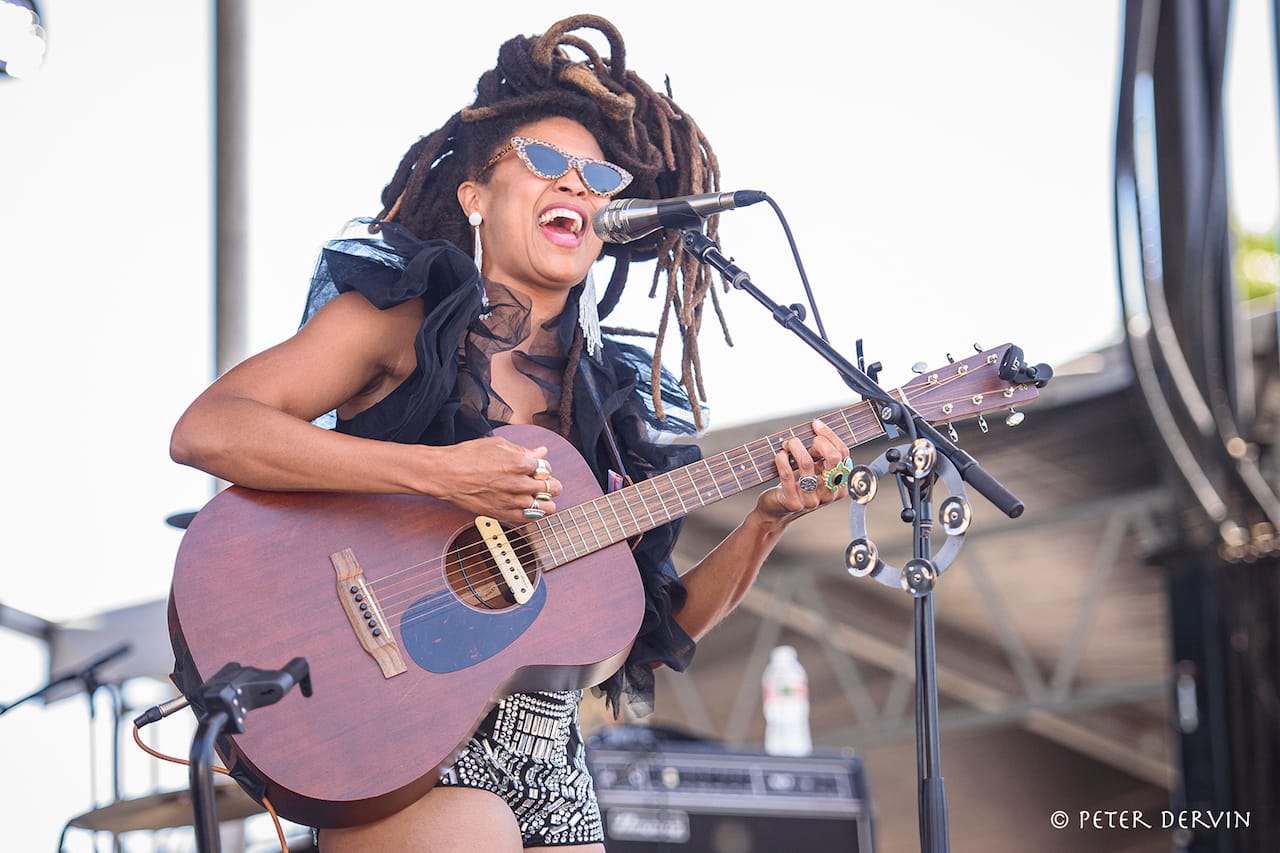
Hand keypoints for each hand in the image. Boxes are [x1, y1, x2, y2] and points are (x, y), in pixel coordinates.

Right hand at [428, 436, 561, 523]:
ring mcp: (513, 501)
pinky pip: (530, 519)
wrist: (446, 474)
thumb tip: (541, 451)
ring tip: (540, 498)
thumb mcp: (498, 444)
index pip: (547, 467)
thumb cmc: (467, 456)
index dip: (544, 467)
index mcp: (520, 462)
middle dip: (551, 484)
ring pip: (546, 507)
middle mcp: (520, 483)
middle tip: (546, 483)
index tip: (538, 468)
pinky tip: (529, 508)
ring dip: (546, 502)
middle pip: (552, 487)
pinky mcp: (503, 514)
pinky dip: (534, 514)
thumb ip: (523, 450)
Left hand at [755, 419, 848, 526]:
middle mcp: (829, 494)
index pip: (843, 454)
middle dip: (818, 441)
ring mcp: (812, 500)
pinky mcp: (793, 503)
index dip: (830, 436)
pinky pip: (787, 475)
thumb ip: (821, 454)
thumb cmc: (796, 485)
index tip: (816, 425)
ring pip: (807, 463)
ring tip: (787, 443)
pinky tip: (780, 455)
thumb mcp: (814, 471)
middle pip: (833, 458)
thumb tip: (818, 429)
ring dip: (795, 446)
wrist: (776, 510)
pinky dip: (782, 460)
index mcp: (840, 484)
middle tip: (803, 439)